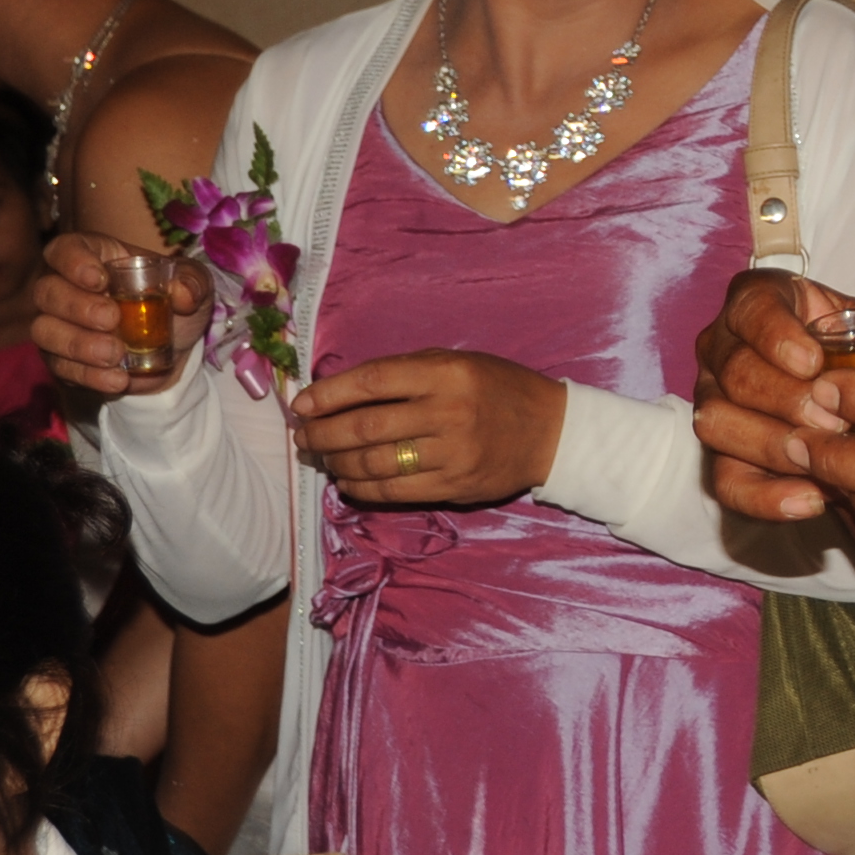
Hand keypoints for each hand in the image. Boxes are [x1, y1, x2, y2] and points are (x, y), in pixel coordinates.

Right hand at [31, 231, 214, 396]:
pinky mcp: (62, 360)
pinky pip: (62, 368)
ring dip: (78, 344)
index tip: (98, 279)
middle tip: (111, 319)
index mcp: (95, 257)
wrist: (174, 350)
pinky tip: (116, 378)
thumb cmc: (175, 302)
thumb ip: (193, 281)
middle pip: (47, 291)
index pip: (64, 249)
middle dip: (76, 306)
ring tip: (115, 354)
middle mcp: (66, 288)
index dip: (72, 261)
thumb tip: (183, 294)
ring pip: (44, 331)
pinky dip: (89, 375)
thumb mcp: (195, 285)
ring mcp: (58, 326)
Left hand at [291, 350, 566, 505]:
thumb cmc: (499, 389)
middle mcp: (448, 412)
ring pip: (374, 463)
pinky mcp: (454, 486)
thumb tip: (341, 392)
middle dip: (323, 434)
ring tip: (324, 459)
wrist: (552, 431)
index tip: (302, 406)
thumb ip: (407, 373)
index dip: (329, 395)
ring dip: (337, 463)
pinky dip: (361, 488)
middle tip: (304, 438)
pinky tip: (349, 481)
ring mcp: (452, 453)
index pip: (373, 382)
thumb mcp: (459, 363)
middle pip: (365, 427)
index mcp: (447, 373)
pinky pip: (393, 491)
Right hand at [693, 269, 854, 521]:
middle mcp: (721, 347)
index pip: (752, 311)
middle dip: (786, 401)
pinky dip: (766, 497)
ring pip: (720, 425)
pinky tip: (812, 501)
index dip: (777, 337)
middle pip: (737, 374)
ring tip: (824, 462)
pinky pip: (726, 481)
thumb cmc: (848, 345)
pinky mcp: (718, 453)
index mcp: (755, 301)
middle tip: (834, 422)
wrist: (833, 389)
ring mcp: (712, 400)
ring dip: (774, 447)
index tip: (813, 362)